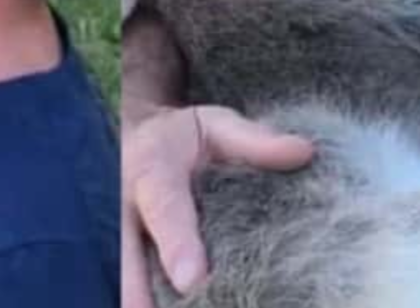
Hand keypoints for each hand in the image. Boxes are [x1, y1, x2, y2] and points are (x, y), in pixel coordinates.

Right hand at [121, 105, 313, 307]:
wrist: (132, 140)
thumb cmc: (183, 139)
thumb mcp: (216, 127)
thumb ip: (254, 141)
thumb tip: (304, 151)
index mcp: (152, 172)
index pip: (164, 209)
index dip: (177, 246)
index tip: (191, 281)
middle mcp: (123, 210)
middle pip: (123, 260)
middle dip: (137, 294)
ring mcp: (115, 240)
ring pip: (120, 279)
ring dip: (140, 300)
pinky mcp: (119, 260)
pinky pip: (127, 287)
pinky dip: (143, 300)